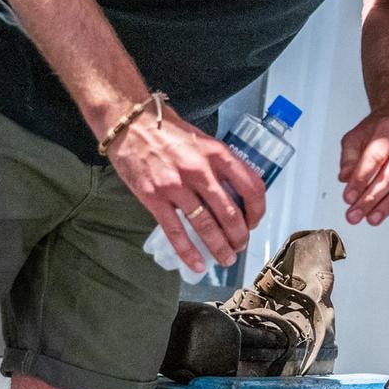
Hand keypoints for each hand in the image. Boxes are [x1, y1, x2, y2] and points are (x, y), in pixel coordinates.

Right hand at [107, 106, 265, 272]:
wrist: (130, 124)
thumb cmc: (169, 131)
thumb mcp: (204, 141)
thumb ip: (220, 164)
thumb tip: (237, 192)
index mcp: (217, 154)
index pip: (251, 186)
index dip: (257, 210)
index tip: (254, 221)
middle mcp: (200, 170)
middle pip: (230, 212)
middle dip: (239, 236)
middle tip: (240, 246)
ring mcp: (176, 186)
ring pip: (205, 225)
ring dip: (219, 247)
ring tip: (226, 258)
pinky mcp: (154, 198)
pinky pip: (176, 231)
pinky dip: (189, 252)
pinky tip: (197, 264)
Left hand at [338, 110, 388, 224]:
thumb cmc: (377, 129)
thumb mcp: (355, 137)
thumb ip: (348, 158)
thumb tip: (345, 178)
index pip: (375, 156)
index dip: (361, 179)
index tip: (349, 196)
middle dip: (372, 197)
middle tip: (356, 213)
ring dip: (388, 204)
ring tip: (372, 218)